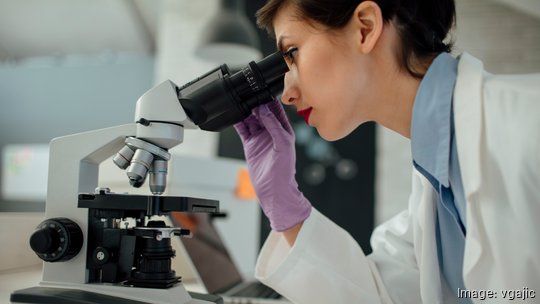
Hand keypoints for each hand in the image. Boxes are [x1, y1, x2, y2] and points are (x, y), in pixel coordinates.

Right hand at [234, 99, 311, 231]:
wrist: (274, 190)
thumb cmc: (285, 171)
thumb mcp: (282, 144)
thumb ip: (274, 126)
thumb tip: (264, 110)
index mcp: (284, 130)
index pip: (276, 110)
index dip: (269, 100)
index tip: (262, 90)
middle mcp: (272, 132)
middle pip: (262, 112)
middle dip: (255, 103)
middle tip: (247, 93)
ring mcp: (260, 138)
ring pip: (251, 119)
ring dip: (246, 111)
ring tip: (239, 100)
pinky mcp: (250, 144)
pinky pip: (243, 129)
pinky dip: (238, 122)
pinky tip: (234, 114)